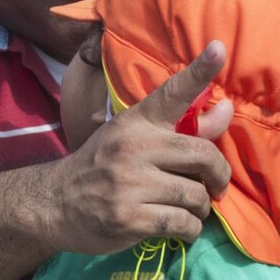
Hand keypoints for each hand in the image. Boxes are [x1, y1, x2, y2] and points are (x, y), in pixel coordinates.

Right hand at [45, 44, 233, 255]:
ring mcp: (129, 184)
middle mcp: (132, 147)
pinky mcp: (128, 218)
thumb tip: (227, 110)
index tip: (219, 48)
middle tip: (214, 187)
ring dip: (200, 208)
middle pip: (202, 155)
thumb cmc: (101, 167)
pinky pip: (182, 224)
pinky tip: (179, 229)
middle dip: (218, 176)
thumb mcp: (134, 139)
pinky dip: (189, 231)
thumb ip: (183, 128)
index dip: (199, 71)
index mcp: (135, 123)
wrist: (53, 204)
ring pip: (195, 195)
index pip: (171, 93)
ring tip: (189, 210)